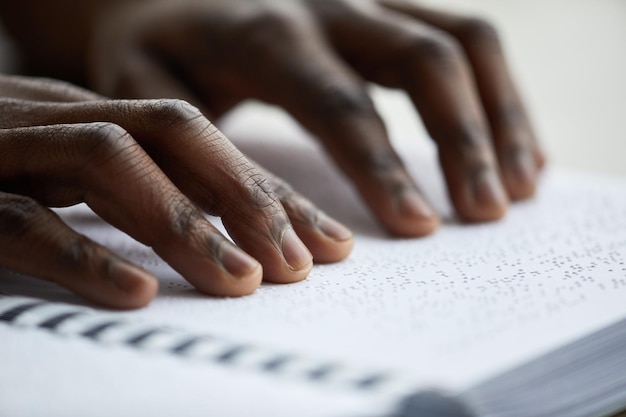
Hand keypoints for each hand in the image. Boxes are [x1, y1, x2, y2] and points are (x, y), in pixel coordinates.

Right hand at [0, 74, 352, 307]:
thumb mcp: (74, 186)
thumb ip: (137, 203)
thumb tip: (225, 247)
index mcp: (98, 123)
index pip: (204, 148)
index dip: (271, 195)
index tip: (329, 244)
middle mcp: (61, 121)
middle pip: (177, 137)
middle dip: (248, 199)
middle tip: (305, 264)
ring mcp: (5, 145)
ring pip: (110, 164)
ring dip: (185, 225)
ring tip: (244, 284)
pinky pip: (18, 217)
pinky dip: (82, 254)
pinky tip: (137, 295)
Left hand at [87, 0, 544, 236]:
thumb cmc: (155, 49)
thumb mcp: (148, 95)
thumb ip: (200, 156)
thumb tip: (261, 233)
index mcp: (266, 32)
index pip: (340, 103)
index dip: (384, 167)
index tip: (421, 226)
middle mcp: (330, 3)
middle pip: (425, 60)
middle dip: (463, 142)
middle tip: (486, 215)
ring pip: (464, 40)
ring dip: (501, 116)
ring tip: (522, 190)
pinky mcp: (390, 7)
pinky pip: (466, 37)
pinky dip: (499, 94)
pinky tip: (513, 147)